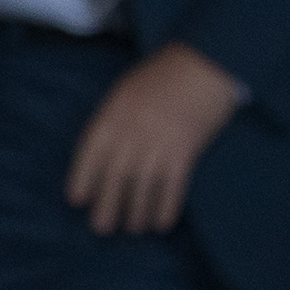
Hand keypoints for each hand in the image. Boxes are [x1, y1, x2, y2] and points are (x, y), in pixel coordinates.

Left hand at [65, 44, 245, 236]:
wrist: (211, 61)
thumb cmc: (169, 71)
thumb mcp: (130, 86)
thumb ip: (116, 114)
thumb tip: (106, 148)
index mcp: (115, 111)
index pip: (91, 152)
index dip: (83, 178)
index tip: (78, 200)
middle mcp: (133, 129)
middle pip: (114, 175)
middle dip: (107, 205)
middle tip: (102, 228)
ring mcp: (160, 140)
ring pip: (141, 186)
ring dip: (136, 211)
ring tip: (134, 227)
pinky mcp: (186, 149)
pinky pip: (172, 186)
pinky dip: (166, 207)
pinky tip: (162, 223)